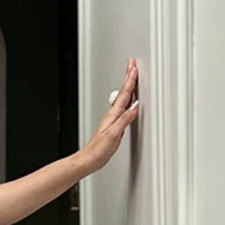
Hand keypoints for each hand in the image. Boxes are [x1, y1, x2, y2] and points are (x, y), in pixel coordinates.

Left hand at [79, 59, 139, 173]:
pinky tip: (129, 101)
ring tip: (131, 77)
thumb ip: (125, 119)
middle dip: (128, 77)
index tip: (134, 68)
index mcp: (113, 115)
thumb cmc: (98, 150)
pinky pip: (123, 107)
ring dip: (128, 86)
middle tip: (132, 64)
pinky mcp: (113, 126)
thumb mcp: (114, 134)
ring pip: (123, 98)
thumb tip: (135, 106)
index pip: (124, 94)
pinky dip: (127, 100)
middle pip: (123, 92)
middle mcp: (112, 115)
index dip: (130, 80)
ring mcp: (112, 120)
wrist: (88, 160)